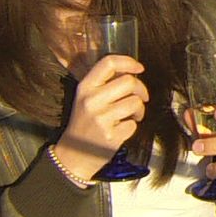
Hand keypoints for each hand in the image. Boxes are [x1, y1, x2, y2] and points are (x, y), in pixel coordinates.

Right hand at [56, 54, 146, 177]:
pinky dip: (132, 126)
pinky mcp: (110, 136)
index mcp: (85, 87)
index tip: (139, 68)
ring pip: (135, 102)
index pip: (108, 63)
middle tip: (141, 97)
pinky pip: (133, 124)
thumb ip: (104, 83)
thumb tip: (132, 72)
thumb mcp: (86, 98)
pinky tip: (122, 129)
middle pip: (129, 82)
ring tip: (132, 115)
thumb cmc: (84, 123)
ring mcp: (100, 118)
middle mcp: (91, 100)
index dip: (128, 62)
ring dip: (139, 109)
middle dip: (141, 89)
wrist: (74, 154)